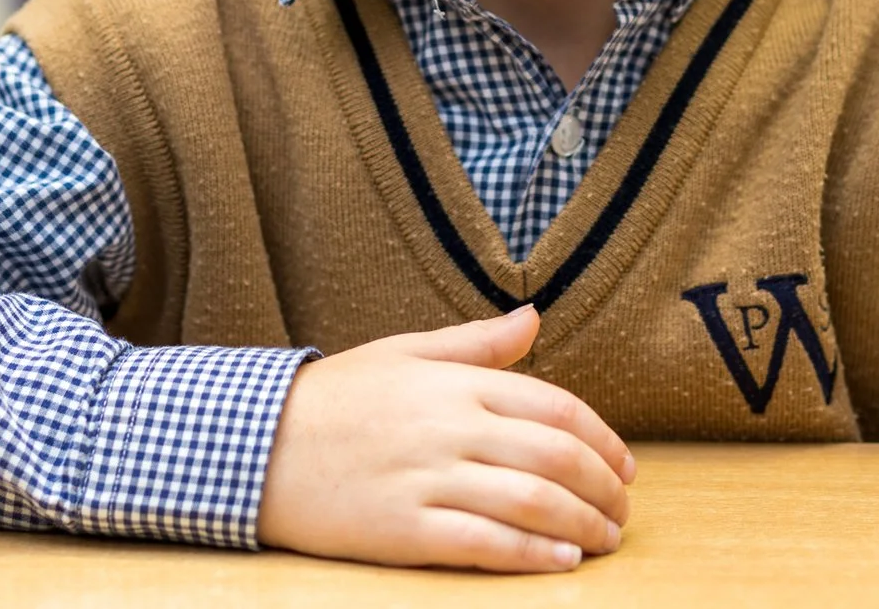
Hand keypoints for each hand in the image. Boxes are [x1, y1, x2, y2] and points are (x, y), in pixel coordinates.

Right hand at [255, 303, 635, 571]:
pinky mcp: (402, 529)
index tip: (625, 467)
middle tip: (622, 512)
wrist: (253, 443)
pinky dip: (529, 554)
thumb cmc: (335, 398)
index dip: (604, 441)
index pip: (556, 408)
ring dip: (581, 525)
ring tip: (604, 541)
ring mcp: (425, 479)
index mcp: (455, 383)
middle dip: (603, 489)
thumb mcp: (405, 352)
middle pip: (554, 457)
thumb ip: (477, 343)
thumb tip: (535, 318)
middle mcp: (448, 428)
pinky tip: (560, 562)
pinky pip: (481, 544)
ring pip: (529, 502)